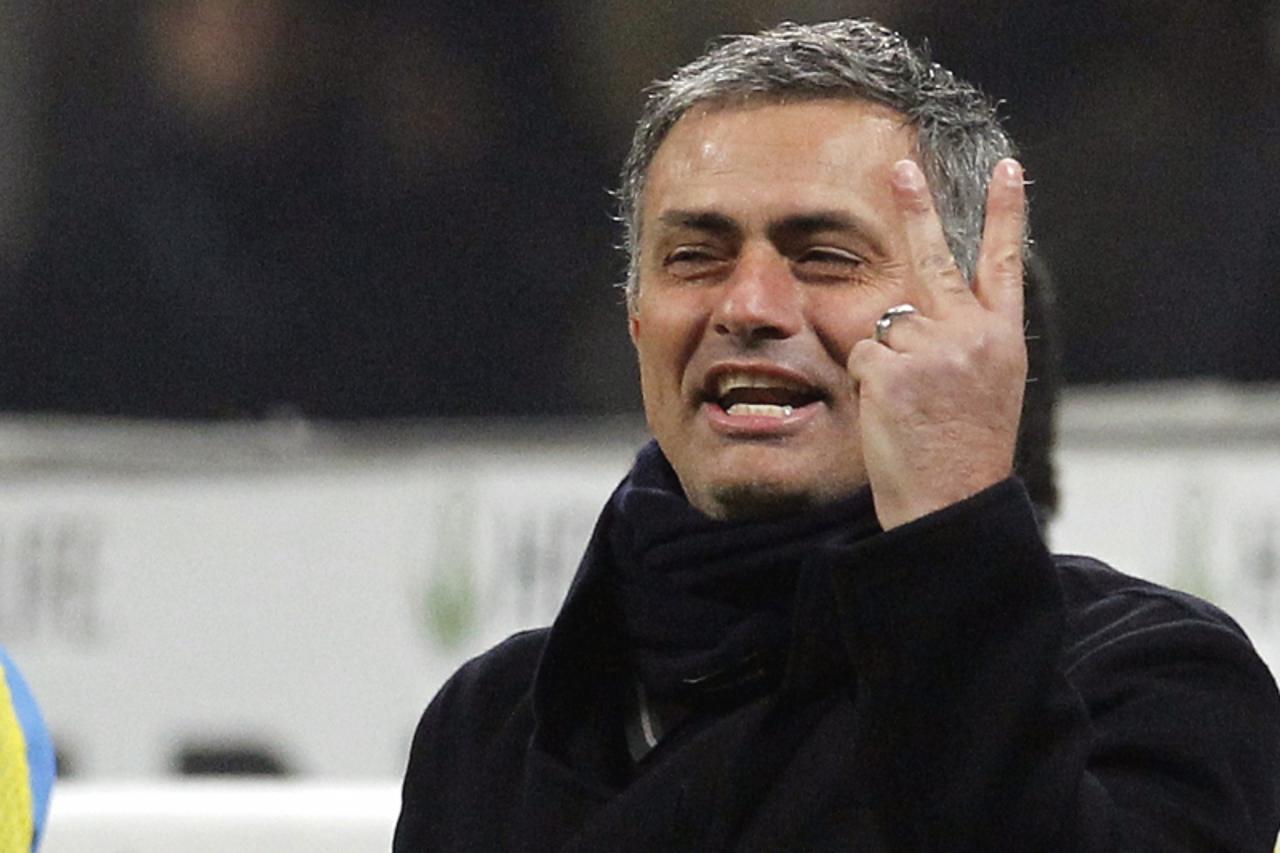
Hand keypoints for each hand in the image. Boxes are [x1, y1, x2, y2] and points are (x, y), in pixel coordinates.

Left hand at [847, 159, 1027, 530]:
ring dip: (885, 363)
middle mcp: (971, 333)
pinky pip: (861, 356)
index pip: (1005, 264)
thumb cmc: (965, 453)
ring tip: (911, 408)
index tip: (1010, 169)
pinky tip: (893, 414)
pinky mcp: (890, 366)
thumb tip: (918, 313)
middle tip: (900, 167)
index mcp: (1002, 339)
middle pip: (935, 258)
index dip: (1006, 214)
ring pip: (885, 327)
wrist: (952, 502)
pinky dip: (867, 384)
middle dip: (916, 208)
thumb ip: (965, 343)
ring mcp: (930, 347)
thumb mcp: (987, 388)